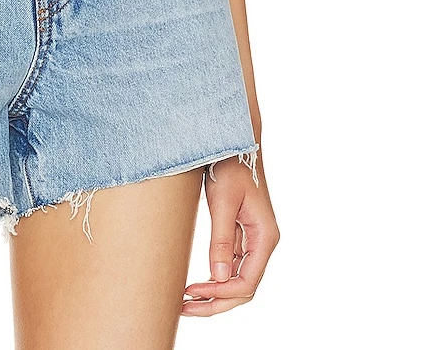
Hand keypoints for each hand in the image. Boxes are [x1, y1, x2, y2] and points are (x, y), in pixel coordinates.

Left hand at [181, 149, 279, 315]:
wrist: (232, 140)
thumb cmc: (230, 166)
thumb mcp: (222, 202)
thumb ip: (221, 239)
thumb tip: (217, 277)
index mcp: (265, 237)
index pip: (247, 282)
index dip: (221, 294)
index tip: (192, 292)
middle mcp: (262, 242)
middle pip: (243, 287)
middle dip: (216, 302)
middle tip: (184, 308)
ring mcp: (252, 239)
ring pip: (237, 279)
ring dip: (215, 294)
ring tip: (185, 300)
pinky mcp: (240, 233)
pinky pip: (230, 265)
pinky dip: (215, 277)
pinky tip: (196, 282)